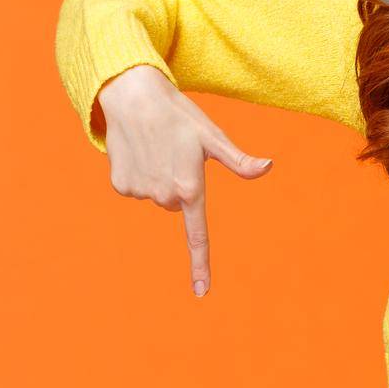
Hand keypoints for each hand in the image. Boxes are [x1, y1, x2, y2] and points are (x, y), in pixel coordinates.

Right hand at [95, 64, 275, 297]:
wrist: (132, 96)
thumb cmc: (180, 115)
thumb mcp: (213, 137)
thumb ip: (239, 161)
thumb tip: (268, 167)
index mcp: (190, 188)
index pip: (197, 235)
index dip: (201, 264)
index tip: (202, 291)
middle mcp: (163, 196)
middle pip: (179, 205)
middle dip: (181, 185)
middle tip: (177, 153)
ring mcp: (139, 193)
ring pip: (158, 196)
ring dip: (160, 177)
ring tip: (157, 147)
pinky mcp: (120, 186)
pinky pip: (137, 188)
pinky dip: (140, 172)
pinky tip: (140, 149)